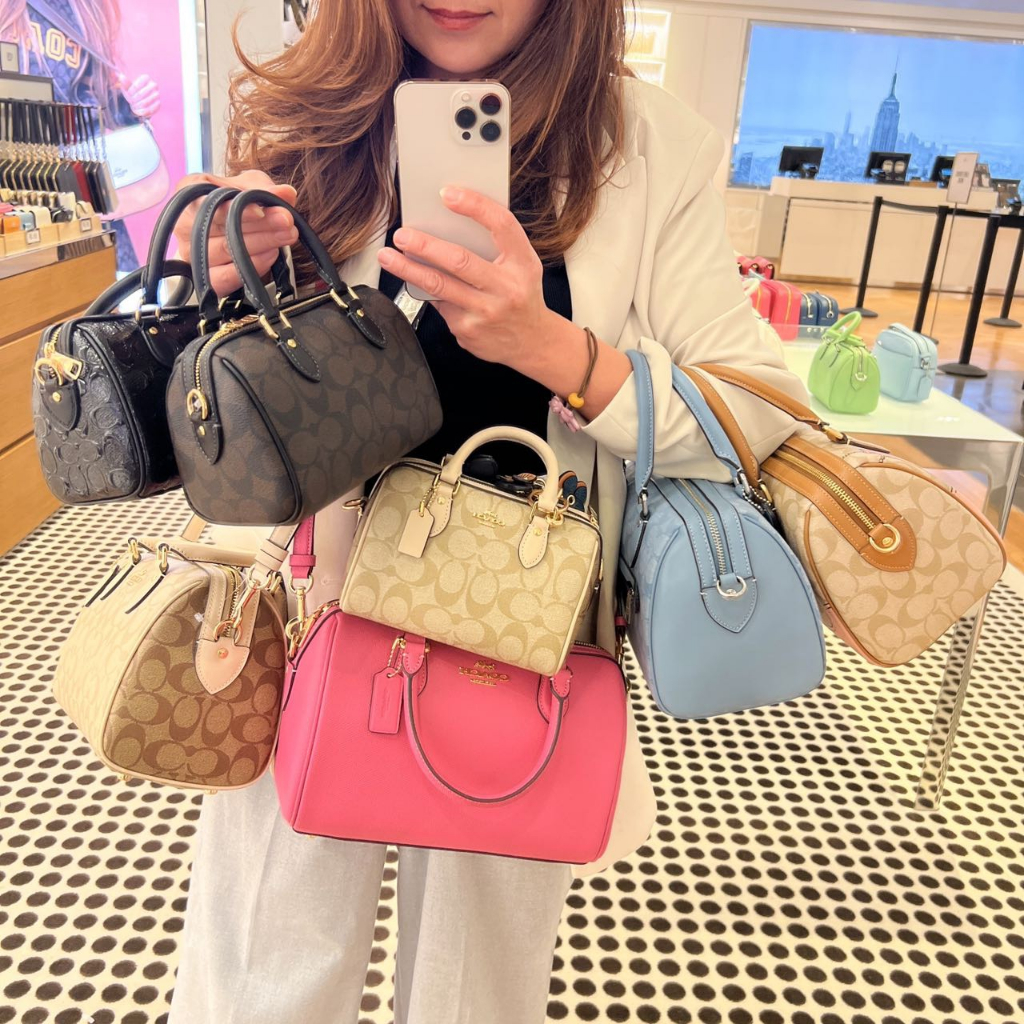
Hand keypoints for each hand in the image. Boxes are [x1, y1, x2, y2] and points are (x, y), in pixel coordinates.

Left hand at [118, 73, 161, 118]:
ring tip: (134, 106)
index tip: (128, 94)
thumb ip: (124, 82)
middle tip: (131, 101)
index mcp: (146, 78)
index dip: (130, 91)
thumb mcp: (127, 86)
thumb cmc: (133, 91)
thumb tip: (121, 77)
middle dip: (133, 99)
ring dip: (137, 106)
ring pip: (145, 103)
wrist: (140, 99)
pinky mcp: (158, 104)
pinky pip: (150, 110)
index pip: (137, 85)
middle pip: (141, 95)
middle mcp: (154, 85)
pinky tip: (138, 111)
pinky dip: (142, 112)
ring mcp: (157, 95)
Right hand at [172, 171, 298, 295]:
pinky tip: (271, 254)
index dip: (236, 207)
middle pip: (222, 227)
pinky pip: (227, 277)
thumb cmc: (236, 201)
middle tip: (286, 222)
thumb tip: (286, 193)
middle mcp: (185, 224)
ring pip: (227, 251)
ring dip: (262, 244)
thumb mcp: (252, 186)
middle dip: (260, 225)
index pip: (210, 201)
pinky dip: (252, 265)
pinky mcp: (206, 278)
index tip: (262, 210)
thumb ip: (267, 188)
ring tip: (285, 235)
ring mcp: (193, 254)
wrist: (230, 224)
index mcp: (189, 192)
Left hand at [376, 188, 550, 375]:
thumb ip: (496, 246)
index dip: (475, 206)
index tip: (448, 194)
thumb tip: (447, 227)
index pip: (501, 226)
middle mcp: (506, 288)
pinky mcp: (467, 329)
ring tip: (389, 256)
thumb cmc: (521, 296)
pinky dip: (427, 292)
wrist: (532, 343)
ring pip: (439, 286)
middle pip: (460, 260)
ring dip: (408, 269)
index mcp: (523, 264)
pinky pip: (439, 305)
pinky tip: (418, 283)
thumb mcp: (522, 266)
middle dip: (425, 245)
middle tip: (403, 235)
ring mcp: (485, 312)